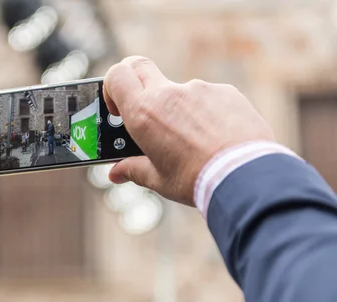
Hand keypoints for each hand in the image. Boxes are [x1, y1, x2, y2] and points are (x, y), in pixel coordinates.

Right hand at [103, 56, 275, 205]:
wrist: (244, 175)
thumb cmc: (196, 179)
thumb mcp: (158, 179)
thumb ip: (133, 169)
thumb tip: (117, 173)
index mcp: (144, 114)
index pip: (116, 75)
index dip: (112, 87)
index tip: (118, 110)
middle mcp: (168, 94)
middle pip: (140, 67)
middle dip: (136, 84)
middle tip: (143, 111)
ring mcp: (198, 89)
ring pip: (177, 91)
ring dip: (176, 109)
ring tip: (192, 142)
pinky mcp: (224, 92)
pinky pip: (206, 98)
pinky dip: (205, 114)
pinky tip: (215, 138)